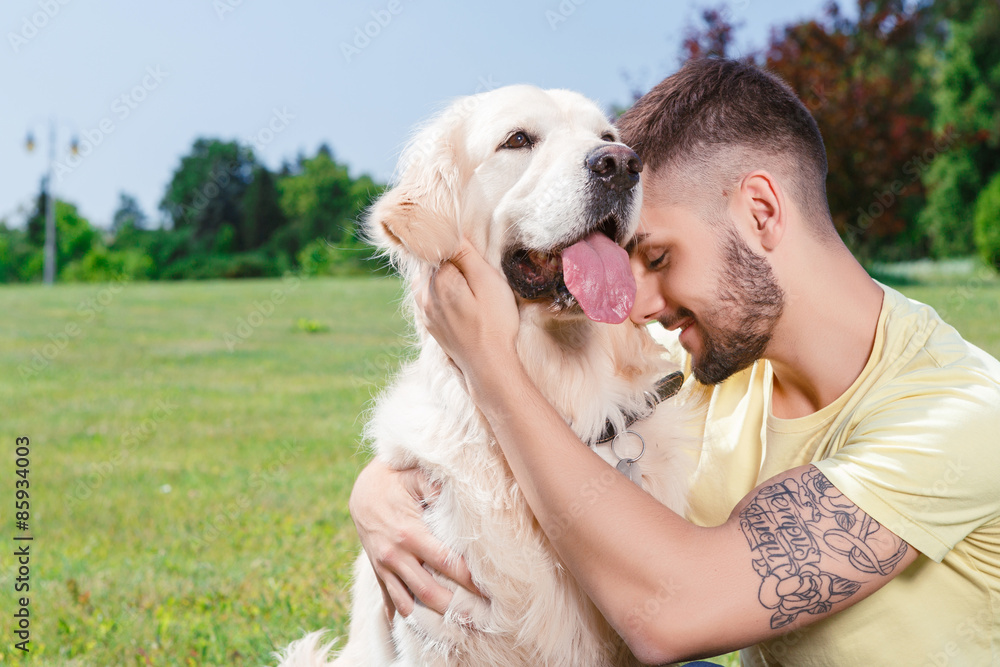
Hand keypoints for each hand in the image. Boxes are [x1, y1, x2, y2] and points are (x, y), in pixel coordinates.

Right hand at [348, 458, 479, 619]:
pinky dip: (405, 614)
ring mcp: (384, 566)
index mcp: (409, 533)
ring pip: (408, 601)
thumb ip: (437, 488)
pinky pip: (391, 600)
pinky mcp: (378, 572)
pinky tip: (424, 626)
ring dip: (430, 616)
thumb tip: (464, 498)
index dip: (467, 577)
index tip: (487, 588)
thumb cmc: (396, 481)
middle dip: (453, 606)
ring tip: (456, 627)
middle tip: (478, 618)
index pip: (445, 561)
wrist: (362, 491)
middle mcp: (395, 555)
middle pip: (427, 590)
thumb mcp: (416, 478)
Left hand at [416, 238, 520, 385]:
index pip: (433, 243)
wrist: (488, 366)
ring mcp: (424, 309)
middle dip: (440, 249)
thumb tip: (447, 230)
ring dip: (438, 267)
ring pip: (424, 276)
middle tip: (462, 246)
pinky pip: (426, 292)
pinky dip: (436, 283)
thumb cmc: (495, 322)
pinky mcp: (430, 322)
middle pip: (426, 259)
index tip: (459, 230)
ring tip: (459, 265)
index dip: (446, 234)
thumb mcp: (487, 281)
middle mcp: (424, 293)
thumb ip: (465, 254)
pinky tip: (453, 286)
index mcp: (438, 279)